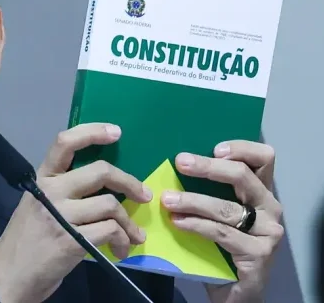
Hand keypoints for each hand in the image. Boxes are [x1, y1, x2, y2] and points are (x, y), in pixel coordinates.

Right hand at [0, 123, 152, 302]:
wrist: (9, 276)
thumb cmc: (24, 241)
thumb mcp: (38, 205)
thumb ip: (64, 191)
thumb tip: (105, 186)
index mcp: (42, 179)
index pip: (64, 143)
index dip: (92, 132)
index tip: (116, 132)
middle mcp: (51, 191)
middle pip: (100, 171)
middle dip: (129, 182)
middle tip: (144, 195)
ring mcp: (61, 216)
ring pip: (110, 204)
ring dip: (128, 222)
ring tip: (133, 236)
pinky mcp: (71, 241)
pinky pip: (110, 231)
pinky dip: (123, 240)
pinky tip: (121, 250)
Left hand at [160, 141, 283, 302]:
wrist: (232, 290)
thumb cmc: (221, 245)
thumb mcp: (215, 213)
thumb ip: (207, 190)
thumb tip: (174, 166)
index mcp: (260, 193)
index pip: (263, 159)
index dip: (242, 149)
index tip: (214, 148)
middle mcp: (270, 208)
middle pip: (243, 177)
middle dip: (208, 168)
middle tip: (181, 162)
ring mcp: (268, 232)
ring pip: (227, 208)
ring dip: (193, 200)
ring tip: (168, 200)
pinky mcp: (258, 254)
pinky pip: (222, 233)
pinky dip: (196, 225)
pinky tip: (177, 222)